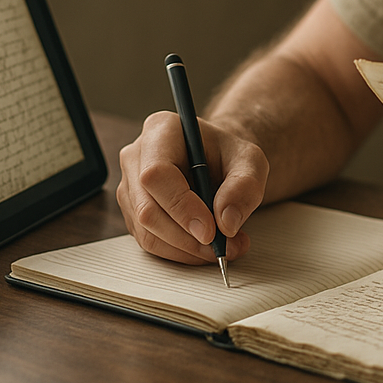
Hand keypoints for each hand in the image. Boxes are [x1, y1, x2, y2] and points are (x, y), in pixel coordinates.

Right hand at [117, 111, 268, 263]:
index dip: (181, 206)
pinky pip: (150, 242)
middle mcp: (136, 156)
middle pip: (147, 208)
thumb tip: (226, 222)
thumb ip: (244, 186)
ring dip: (187, 249)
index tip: (211, 231)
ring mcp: (131, 187)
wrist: (221, 164)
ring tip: (225, 247)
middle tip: (224, 247)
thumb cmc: (231, 156)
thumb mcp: (251, 161)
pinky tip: (207, 247)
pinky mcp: (134, 213)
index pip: (157, 174)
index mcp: (161, 130)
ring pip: (148, 231)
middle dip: (188, 237)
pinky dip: (181, 252)